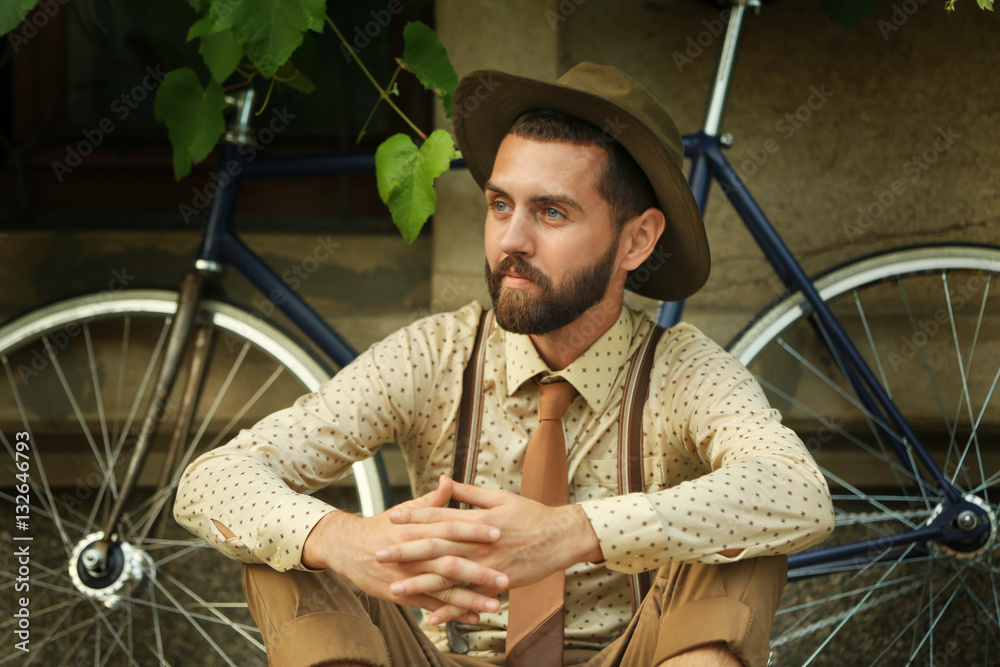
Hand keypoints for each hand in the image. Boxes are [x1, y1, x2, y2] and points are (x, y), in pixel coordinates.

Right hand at [302, 476, 508, 624]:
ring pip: (443, 590)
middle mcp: (414, 554)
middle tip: (506, 578)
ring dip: (470, 598)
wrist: (347, 548)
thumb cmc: (382, 527)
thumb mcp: (404, 510)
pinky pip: (431, 605)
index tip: (499, 533)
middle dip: (479, 572)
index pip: (450, 528)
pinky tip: (473, 615)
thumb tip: (449, 481)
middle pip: (450, 564)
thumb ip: (432, 500)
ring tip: (495, 604)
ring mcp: (409, 577)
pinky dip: (451, 611)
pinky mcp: (403, 594)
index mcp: (418, 529)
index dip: (474, 531)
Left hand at [380, 477, 602, 592]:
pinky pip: (469, 598)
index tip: (391, 517)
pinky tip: (431, 617)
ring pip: (448, 576)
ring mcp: (487, 566)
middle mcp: (479, 543)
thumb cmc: (530, 514)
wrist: (560, 538)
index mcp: (478, 519)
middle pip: (436, 547)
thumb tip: (445, 478)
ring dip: (420, 584)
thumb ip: (469, 492)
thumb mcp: (499, 497)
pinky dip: (451, 609)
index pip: (440, 516)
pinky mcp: (497, 584)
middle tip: (379, 553)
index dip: (415, 516)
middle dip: (405, 551)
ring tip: (395, 589)